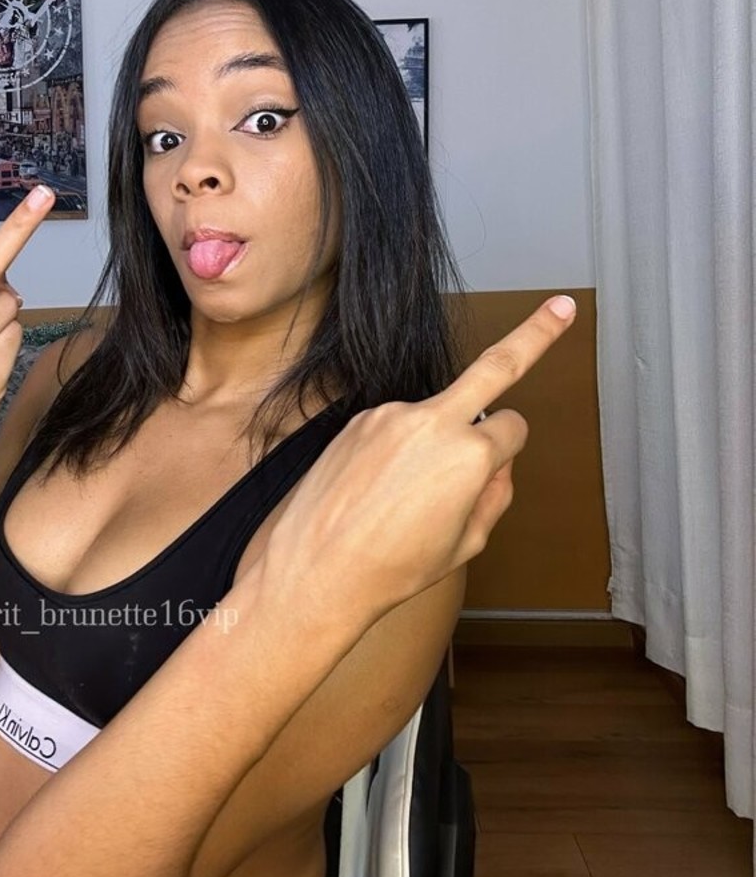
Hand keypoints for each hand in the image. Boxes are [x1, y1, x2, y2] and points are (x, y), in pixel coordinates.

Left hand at [265, 295, 576, 625]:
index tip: (501, 460)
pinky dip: (394, 452)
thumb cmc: (391, 568)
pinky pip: (394, 429)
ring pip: (432, 416)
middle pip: (493, 366)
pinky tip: (374, 490)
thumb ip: (493, 496)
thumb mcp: (466, 544)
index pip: (513, 426)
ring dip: (430, 443)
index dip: (509, 448)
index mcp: (469, 455)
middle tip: (561, 307)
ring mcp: (390, 414)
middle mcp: (431, 422)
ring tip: (398, 501)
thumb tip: (498, 465)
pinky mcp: (359, 418)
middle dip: (533, 335)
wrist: (315, 570)